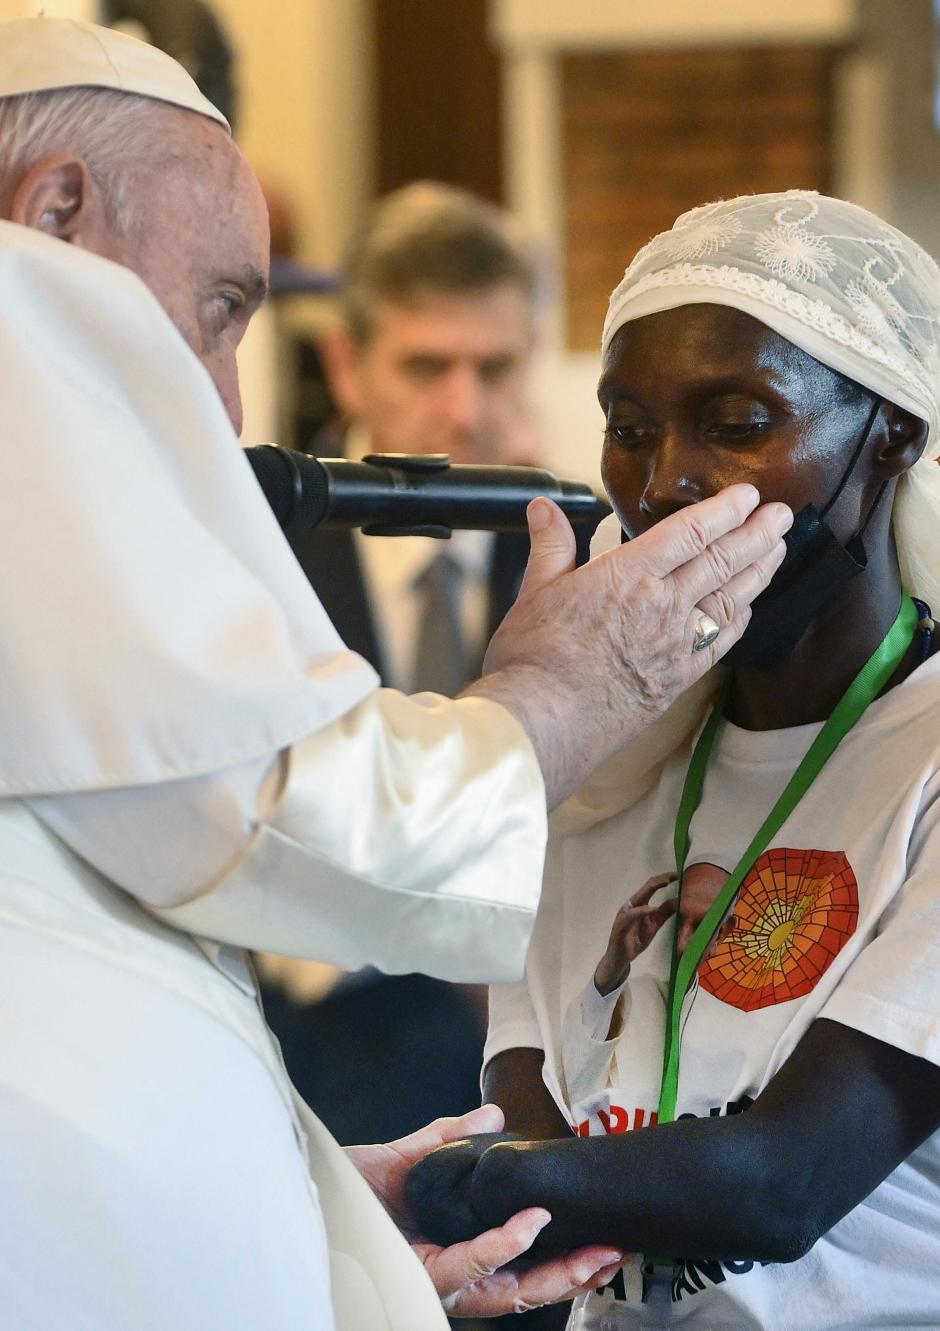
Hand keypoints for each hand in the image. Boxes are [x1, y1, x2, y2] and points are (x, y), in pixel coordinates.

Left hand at [346, 1106, 623, 1317]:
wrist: (304, 1187)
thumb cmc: (350, 1186)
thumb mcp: (407, 1154)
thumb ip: (452, 1137)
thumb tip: (496, 1115)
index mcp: (455, 1249)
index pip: (520, 1265)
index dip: (563, 1256)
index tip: (601, 1235)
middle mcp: (451, 1272)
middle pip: (523, 1288)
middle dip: (573, 1276)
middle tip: (613, 1254)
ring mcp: (435, 1278)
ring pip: (504, 1290)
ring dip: (551, 1269)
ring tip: (588, 1247)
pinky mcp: (417, 1274)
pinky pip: (467, 1266)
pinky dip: (503, 1246)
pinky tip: (529, 1225)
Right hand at [466, 486, 790, 807]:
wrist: (544, 722)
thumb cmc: (534, 660)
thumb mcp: (535, 591)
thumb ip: (552, 545)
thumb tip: (544, 508)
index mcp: (628, 576)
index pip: (690, 532)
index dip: (725, 510)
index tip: (747, 494)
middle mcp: (662, 606)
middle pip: (723, 561)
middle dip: (758, 533)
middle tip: (783, 514)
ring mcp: (676, 644)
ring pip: (731, 598)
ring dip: (760, 570)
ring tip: (779, 549)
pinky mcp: (678, 678)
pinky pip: (721, 641)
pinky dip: (740, 618)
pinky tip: (749, 607)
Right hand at [594, 872, 676, 994]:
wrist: (620, 959)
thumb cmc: (635, 941)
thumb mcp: (653, 926)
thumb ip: (663, 914)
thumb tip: (678, 901)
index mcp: (638, 905)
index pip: (651, 887)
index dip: (663, 880)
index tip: (678, 875)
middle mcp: (631, 906)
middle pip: (646, 888)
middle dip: (660, 880)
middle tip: (675, 875)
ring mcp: (624, 915)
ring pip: (638, 898)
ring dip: (652, 889)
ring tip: (666, 883)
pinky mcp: (619, 926)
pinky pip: (630, 916)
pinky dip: (641, 911)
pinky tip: (652, 909)